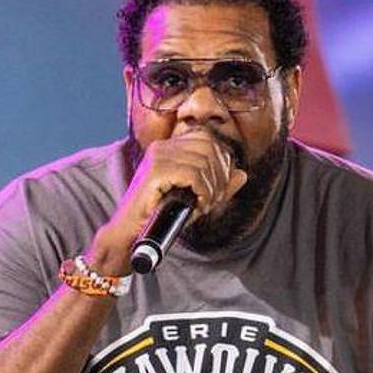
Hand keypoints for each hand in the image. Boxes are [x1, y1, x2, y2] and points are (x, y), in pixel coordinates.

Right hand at [88, 132, 247, 273]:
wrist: (130, 233)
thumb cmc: (160, 216)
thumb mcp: (195, 198)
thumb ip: (219, 185)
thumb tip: (242, 173)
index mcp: (170, 146)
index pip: (208, 139)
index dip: (222, 162)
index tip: (220, 187)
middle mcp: (163, 146)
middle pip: (210, 147)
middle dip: (220, 175)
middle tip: (214, 199)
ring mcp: (158, 156)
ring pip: (204, 162)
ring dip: (211, 188)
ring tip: (204, 205)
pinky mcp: (157, 170)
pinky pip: (193, 175)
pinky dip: (202, 192)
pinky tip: (197, 205)